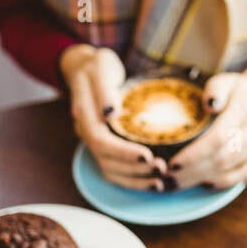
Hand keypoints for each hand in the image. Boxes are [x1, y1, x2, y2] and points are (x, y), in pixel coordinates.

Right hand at [60, 44, 166, 189]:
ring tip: (160, 181)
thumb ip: (104, 90)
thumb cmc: (95, 66)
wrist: (84, 68)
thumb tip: (110, 114)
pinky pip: (115, 169)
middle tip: (162, 168)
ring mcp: (94, 140)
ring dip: (135, 179)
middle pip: (106, 160)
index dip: (123, 152)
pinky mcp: (104, 144)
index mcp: (85, 115)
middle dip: (134, 169)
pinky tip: (153, 181)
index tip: (148, 155)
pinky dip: (133, 178)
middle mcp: (87, 132)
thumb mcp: (100, 67)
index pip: (100, 141)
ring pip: (110, 170)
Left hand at [166, 55, 246, 188]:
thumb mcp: (226, 80)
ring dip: (203, 178)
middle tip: (169, 178)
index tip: (173, 163)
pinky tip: (206, 183)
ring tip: (180, 183)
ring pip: (232, 167)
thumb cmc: (241, 89)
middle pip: (223, 156)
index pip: (218, 137)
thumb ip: (215, 89)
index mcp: (246, 106)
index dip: (195, 154)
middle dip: (193, 170)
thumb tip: (209, 105)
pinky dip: (226, 181)